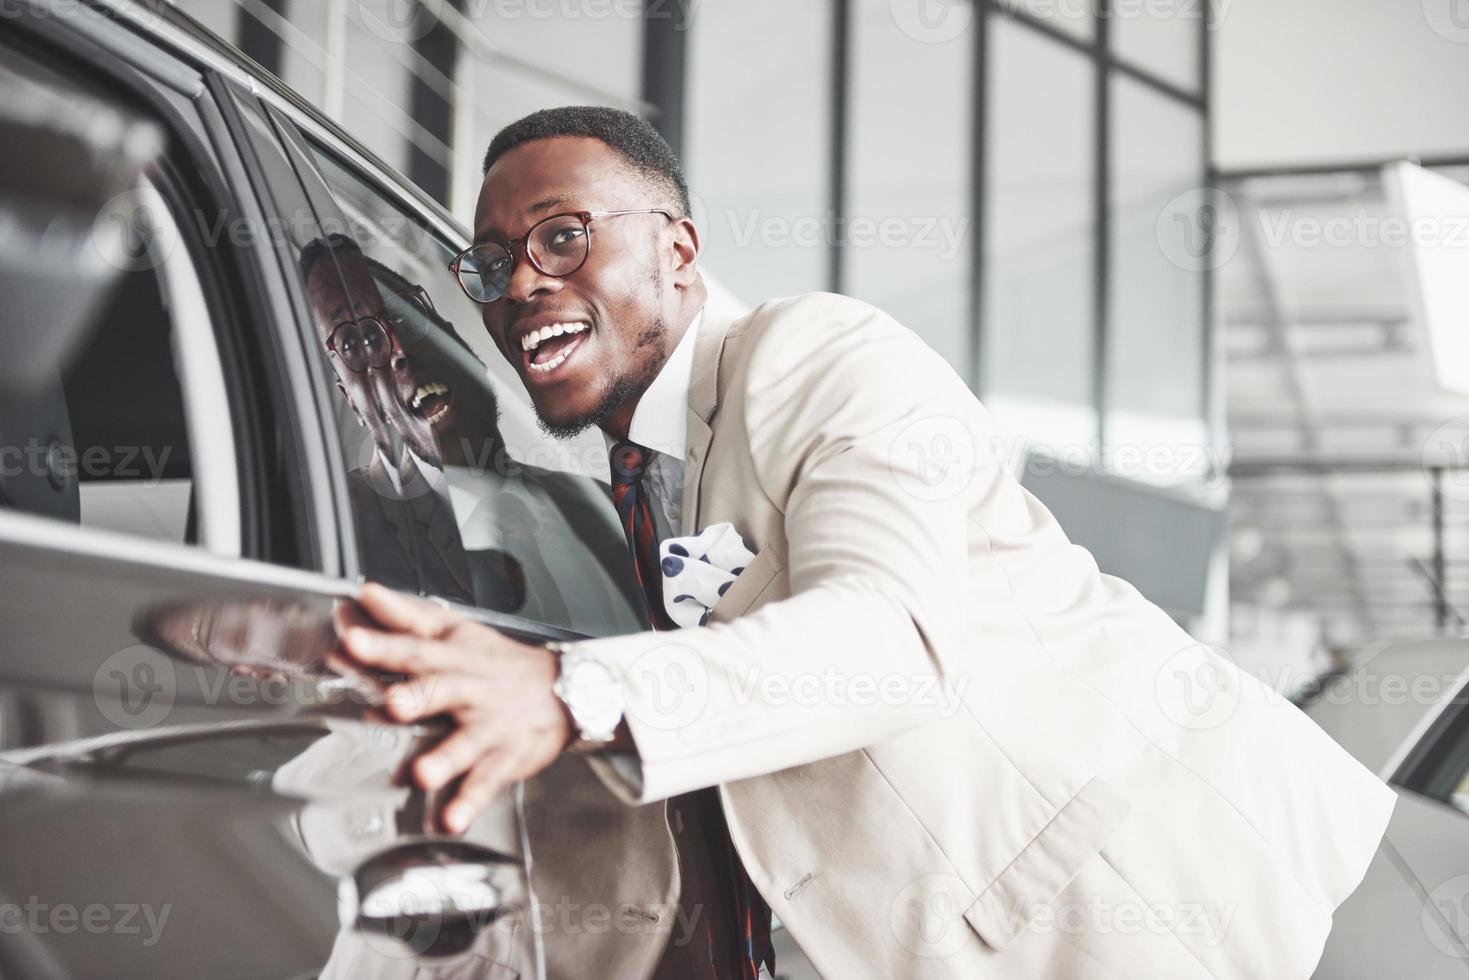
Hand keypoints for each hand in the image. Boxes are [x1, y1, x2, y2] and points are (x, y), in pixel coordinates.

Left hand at [329, 582, 572, 833]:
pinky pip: (486, 783)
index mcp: (454, 655)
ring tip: (420, 774)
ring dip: (443, 758)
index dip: (384, 644)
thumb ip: (405, 616)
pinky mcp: (505, 759)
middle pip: (442, 689)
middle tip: (392, 703)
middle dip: (416, 696)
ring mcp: (490, 726)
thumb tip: (364, 594)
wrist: (566, 690)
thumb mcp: (456, 631)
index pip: (415, 646)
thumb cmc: (498, 663)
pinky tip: (451, 819)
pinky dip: (469, 802)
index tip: (352, 640)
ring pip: (466, 742)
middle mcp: (472, 689)